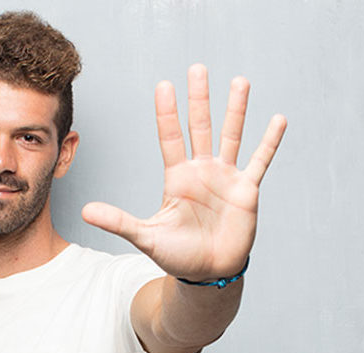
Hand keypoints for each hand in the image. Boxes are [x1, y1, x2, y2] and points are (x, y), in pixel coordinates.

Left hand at [82, 64, 285, 281]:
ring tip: (239, 81)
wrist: (209, 272)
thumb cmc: (178, 255)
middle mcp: (202, 171)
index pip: (171, 137)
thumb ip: (119, 221)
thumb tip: (84, 210)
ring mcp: (226, 178)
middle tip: (197, 68)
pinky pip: (260, 160)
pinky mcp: (247, 190)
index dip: (167, 113)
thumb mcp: (147, 236)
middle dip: (199, 99)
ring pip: (231, 136)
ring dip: (236, 110)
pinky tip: (278, 119)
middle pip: (200, 127)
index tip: (163, 85)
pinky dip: (269, 141)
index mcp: (177, 177)